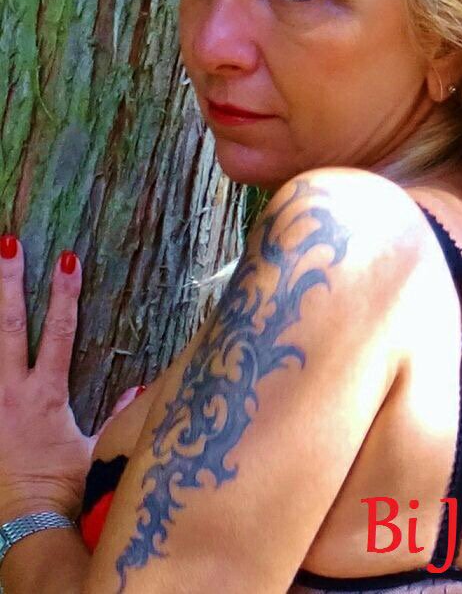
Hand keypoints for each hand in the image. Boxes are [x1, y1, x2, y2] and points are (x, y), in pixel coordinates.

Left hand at [0, 235, 90, 521]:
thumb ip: (118, 416)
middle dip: (8, 283)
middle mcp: (12, 392)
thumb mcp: (96, 451)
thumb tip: (141, 387)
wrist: (24, 523)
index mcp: (46, 394)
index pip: (60, 332)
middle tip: (7, 245)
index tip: (66, 258)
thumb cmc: (62, 488)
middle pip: (9, 326)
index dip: (65, 294)